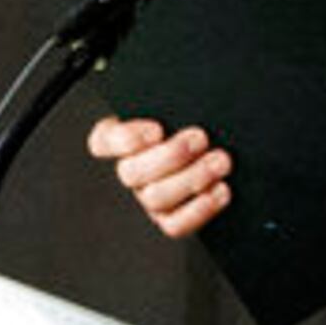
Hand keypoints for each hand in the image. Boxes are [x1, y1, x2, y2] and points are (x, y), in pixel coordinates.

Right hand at [87, 115, 232, 239]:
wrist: (221, 149)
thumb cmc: (198, 123)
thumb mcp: (182, 108)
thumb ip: (172, 105)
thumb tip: (179, 99)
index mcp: (124, 139)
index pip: (104, 141)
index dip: (126, 140)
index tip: (157, 129)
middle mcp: (132, 171)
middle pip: (132, 173)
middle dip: (171, 156)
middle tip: (200, 138)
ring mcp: (149, 198)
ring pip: (156, 198)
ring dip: (192, 179)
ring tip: (220, 161)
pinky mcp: (170, 219)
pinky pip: (176, 224)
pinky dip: (199, 209)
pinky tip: (221, 190)